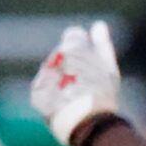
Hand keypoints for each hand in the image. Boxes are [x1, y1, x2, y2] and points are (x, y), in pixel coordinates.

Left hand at [30, 20, 119, 145]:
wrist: (86, 121)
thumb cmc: (102, 92)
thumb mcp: (108, 66)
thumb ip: (102, 44)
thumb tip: (98, 25)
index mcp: (73, 46)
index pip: (74, 34)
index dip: (83, 45)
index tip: (90, 58)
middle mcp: (55, 57)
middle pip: (62, 53)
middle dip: (71, 63)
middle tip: (86, 81)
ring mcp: (44, 73)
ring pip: (53, 70)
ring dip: (62, 78)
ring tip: (77, 95)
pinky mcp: (36, 91)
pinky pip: (44, 87)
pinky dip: (53, 93)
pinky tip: (66, 103)